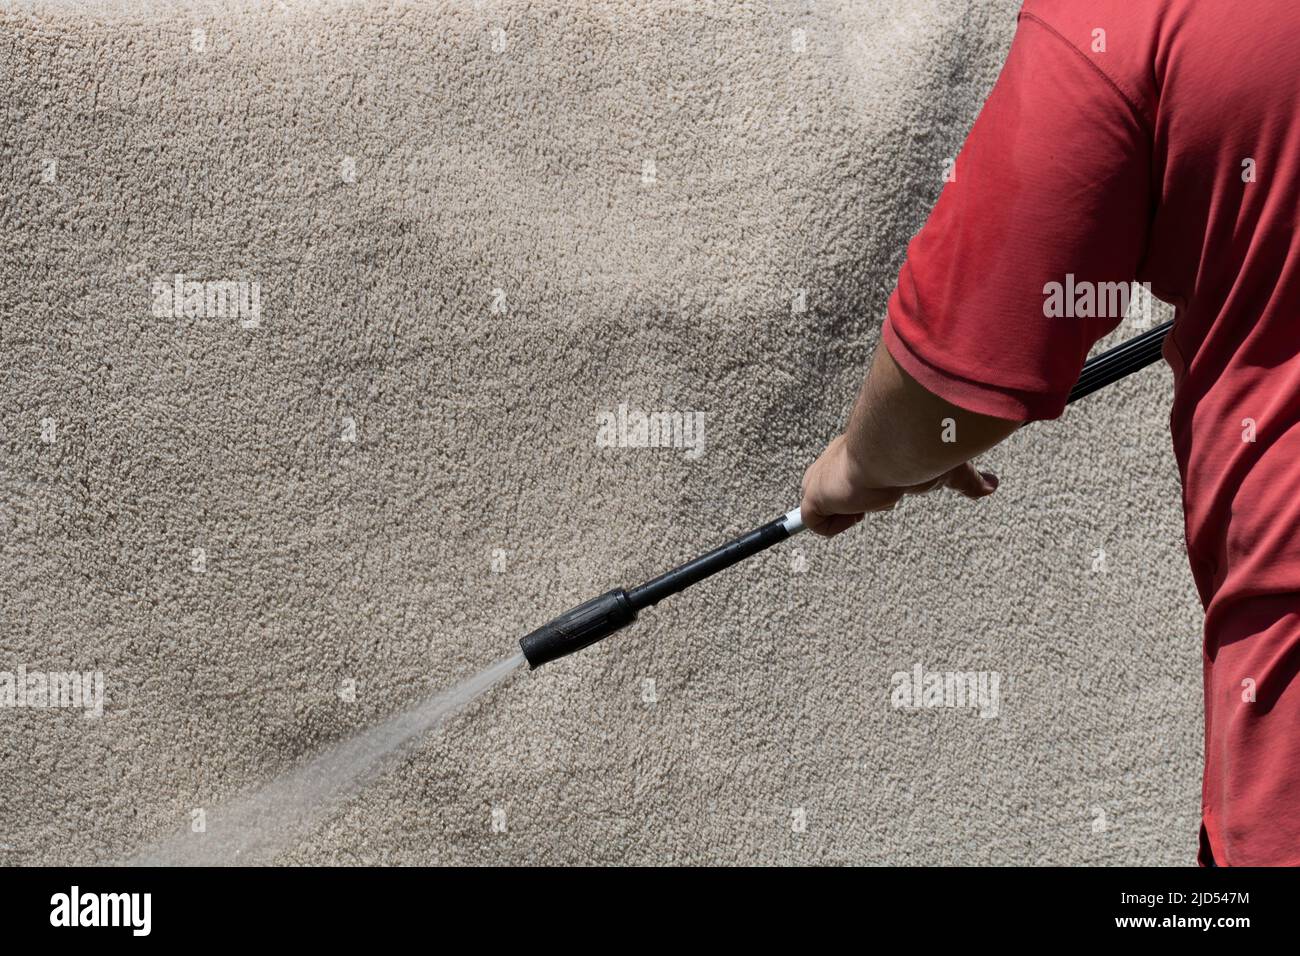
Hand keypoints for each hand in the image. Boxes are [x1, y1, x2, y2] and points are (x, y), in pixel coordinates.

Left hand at [799, 434, 998, 536]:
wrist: (895, 450)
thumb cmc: (920, 455)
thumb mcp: (944, 470)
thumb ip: (966, 480)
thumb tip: (993, 486)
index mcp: (861, 454)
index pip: (857, 479)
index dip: (872, 490)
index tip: (885, 491)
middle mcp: (835, 464)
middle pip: (840, 496)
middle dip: (863, 502)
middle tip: (882, 492)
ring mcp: (822, 481)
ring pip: (831, 510)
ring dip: (856, 510)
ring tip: (873, 494)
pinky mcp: (813, 498)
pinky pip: (815, 525)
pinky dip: (838, 525)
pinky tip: (857, 506)